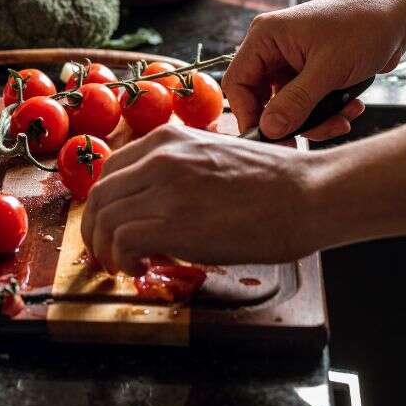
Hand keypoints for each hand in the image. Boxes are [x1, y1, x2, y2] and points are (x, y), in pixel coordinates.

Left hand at [80, 124, 324, 272]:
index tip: (113, 224)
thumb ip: (181, 168)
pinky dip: (122, 260)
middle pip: (100, 195)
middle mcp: (160, 157)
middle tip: (108, 253)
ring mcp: (165, 189)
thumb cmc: (275, 181)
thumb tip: (160, 200)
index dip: (106, 203)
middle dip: (96, 230)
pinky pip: (122, 241)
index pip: (111, 170)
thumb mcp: (215, 155)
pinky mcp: (174, 223)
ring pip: (104, 219)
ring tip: (125, 265)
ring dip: (106, 249)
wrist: (308, 194)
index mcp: (169, 138)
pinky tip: (140, 268)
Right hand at [224, 0, 405, 139]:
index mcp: (267, 36)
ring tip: (343, 119)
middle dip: (290, 121)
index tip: (270, 138)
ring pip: (289, 106)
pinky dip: (328, 112)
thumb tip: (268, 129)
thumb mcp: (329, 69)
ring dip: (316, 119)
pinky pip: (309, 103)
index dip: (248, 114)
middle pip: (263, 99)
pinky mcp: (312, 72)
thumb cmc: (365, 26)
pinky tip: (352, 107)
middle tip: (309, 138)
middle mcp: (275, 48)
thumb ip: (295, 102)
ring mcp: (294, 61)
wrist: (400, 15)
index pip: (238, 83)